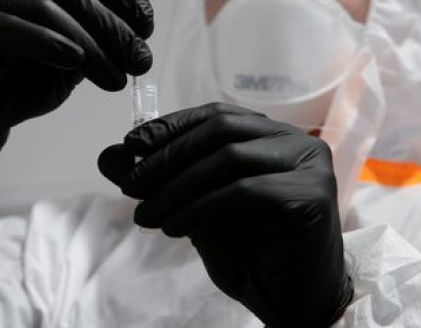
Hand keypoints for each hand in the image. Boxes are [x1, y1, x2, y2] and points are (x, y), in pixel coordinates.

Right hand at [0, 0, 153, 177]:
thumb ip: (99, 40)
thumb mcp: (75, 58)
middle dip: (115, 29)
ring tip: (114, 79)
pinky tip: (72, 62)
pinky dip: (47, 43)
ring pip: (51, 11)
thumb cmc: (25, 79)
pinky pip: (14, 28)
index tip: (146, 27)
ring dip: (91, 47)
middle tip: (140, 62)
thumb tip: (137, 40)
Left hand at [98, 103, 352, 326]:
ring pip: (228, 158)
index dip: (171, 126)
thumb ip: (159, 180)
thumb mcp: (193, 210)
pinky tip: (173, 227)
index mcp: (271, 137)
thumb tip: (110, 155)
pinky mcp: (311, 196)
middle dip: (167, 155)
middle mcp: (296, 142)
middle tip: (130, 185)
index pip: (215, 116)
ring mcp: (309, 166)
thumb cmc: (249, 256)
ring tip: (145, 214)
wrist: (289, 305)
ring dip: (176, 186)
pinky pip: (242, 191)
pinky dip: (199, 207)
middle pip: (220, 129)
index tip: (130, 145)